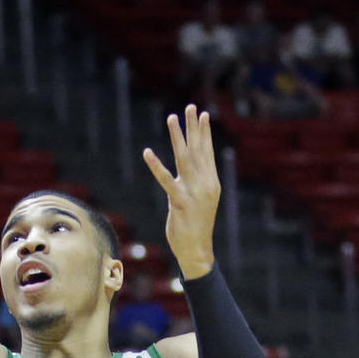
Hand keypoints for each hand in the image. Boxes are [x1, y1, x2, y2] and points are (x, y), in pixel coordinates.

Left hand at [143, 104, 219, 279]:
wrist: (197, 250)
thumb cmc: (195, 225)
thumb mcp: (199, 200)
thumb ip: (195, 182)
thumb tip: (188, 166)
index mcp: (211, 182)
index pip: (207, 152)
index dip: (204, 133)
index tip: (202, 114)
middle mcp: (205, 184)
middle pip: (198, 150)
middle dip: (193, 127)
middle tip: (190, 107)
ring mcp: (194, 193)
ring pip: (184, 159)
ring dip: (177, 137)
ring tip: (172, 118)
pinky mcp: (180, 202)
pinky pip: (166, 180)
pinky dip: (156, 165)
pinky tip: (147, 152)